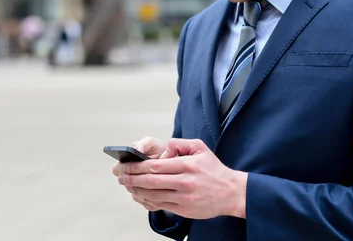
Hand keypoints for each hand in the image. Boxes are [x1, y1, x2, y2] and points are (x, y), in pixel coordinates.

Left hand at [118, 139, 247, 219]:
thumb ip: (179, 144)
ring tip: (126, 185)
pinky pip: (160, 205)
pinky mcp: (184, 209)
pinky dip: (146, 200)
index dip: (137, 166)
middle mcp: (185, 182)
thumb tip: (163, 150)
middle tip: (120, 176)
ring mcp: (184, 198)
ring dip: (136, 190)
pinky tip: (139, 195)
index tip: (126, 165)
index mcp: (187, 165)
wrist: (231, 193)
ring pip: (153, 194)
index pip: (156, 166)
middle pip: (150, 181)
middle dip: (131, 178)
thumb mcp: (200, 148)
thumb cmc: (213, 169)